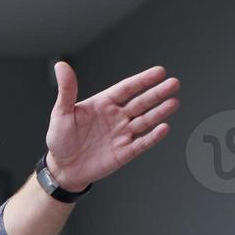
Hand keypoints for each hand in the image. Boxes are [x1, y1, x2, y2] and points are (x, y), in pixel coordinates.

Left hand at [44, 62, 180, 192]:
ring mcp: (122, 134)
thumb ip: (67, 90)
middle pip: (141, 102)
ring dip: (160, 112)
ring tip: (174, 102)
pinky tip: (164, 128)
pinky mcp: (125, 152)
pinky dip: (153, 137)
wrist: (62, 169)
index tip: (159, 72)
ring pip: (145, 121)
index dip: (142, 80)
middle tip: (173, 83)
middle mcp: (116, 117)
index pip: (127, 89)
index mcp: (104, 104)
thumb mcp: (61, 113)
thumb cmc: (60, 140)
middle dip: (157, 93)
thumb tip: (61, 65)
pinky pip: (142, 143)